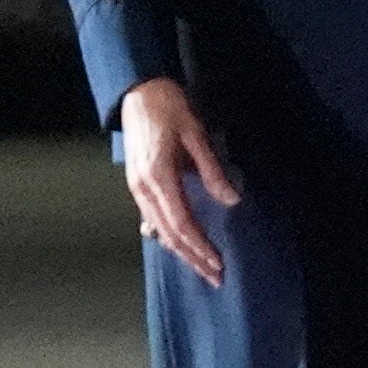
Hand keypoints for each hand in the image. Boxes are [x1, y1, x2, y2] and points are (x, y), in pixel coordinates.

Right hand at [118, 76, 241, 286]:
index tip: (218, 263)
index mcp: (157, 176)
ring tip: (200, 266)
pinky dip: (167, 234)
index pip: (181, 223)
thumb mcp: (195, 135)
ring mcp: (136, 186)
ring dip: (180, 250)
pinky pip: (152, 217)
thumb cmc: (169, 107)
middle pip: (168, 233)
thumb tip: (232, 200)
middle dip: (192, 257)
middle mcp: (142, 188)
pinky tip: (178, 244)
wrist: (137, 91)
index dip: (199, 246)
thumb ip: (211, 170)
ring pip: (158, 228)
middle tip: (214, 276)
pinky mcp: (137, 183)